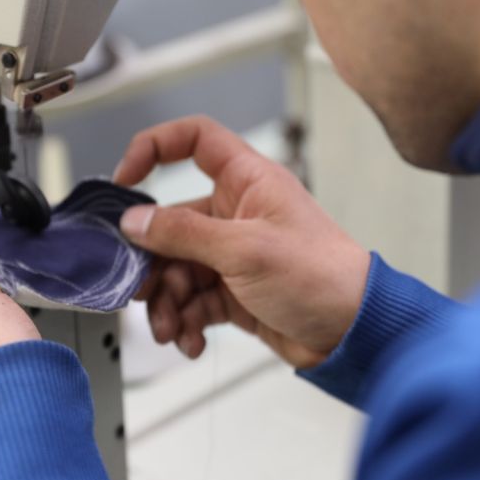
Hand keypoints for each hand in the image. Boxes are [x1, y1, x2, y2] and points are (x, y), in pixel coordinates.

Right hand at [114, 116, 369, 368]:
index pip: (195, 140)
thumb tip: (134, 221)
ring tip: (170, 328)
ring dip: (167, 302)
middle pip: (171, 223)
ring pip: (177, 269)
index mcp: (247, 182)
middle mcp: (237, 213)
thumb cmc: (320, 277)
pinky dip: (186, 321)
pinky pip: (193, 301)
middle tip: (139, 288)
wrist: (354, 334)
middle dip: (153, 261)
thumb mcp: (243, 249)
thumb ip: (182, 234)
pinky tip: (190, 339)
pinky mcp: (234, 293)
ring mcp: (234, 254)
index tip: (126, 178)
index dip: (155, 147)